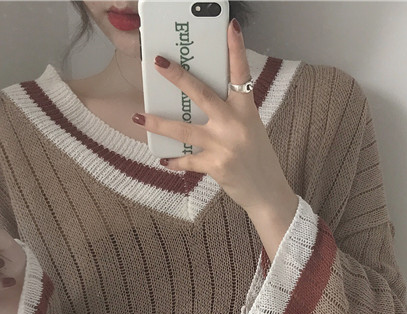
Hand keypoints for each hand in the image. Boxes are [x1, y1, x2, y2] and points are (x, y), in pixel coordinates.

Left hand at [133, 19, 297, 218]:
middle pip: (202, 94)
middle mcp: (235, 124)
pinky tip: (164, 160)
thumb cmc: (259, 160)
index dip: (236, 49)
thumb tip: (203, 104)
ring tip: (139, 116)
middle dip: (178, 77)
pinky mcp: (216, 166)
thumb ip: (232, 115)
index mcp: (247, 110)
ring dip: (159, 122)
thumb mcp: (251, 130)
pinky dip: (175, 161)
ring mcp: (224, 145)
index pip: (241, 74)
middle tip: (159, 63)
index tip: (231, 26)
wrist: (267, 193)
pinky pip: (187, 160)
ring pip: (184, 129)